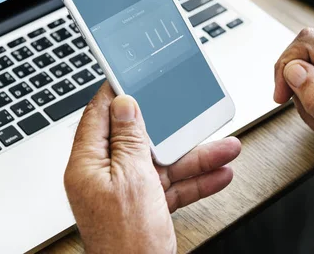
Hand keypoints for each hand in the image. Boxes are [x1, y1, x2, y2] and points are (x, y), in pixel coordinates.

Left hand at [64, 83, 240, 253]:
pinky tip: (218, 173)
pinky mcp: (145, 207)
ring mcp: (126, 192)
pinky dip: (194, 180)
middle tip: (190, 112)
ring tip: (225, 147)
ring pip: (162, 162)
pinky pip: (170, 185)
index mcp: (89, 164)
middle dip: (173, 129)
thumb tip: (125, 105)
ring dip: (195, 156)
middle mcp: (104, 176)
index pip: (99, 116)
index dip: (117, 94)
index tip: (134, 76)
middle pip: (139, 139)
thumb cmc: (127, 242)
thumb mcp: (133, 178)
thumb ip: (129, 139)